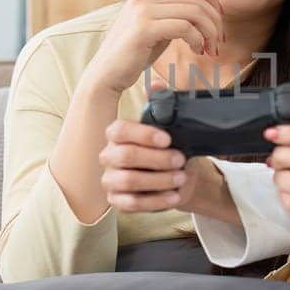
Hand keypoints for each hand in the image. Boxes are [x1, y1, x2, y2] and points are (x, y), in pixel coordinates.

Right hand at [87, 0, 225, 95]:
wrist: (107, 74)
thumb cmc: (135, 52)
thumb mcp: (157, 24)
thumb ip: (174, 11)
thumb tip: (207, 8)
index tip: (218, 19)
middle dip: (215, 19)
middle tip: (218, 41)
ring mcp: (143, 9)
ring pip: (194, 11)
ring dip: (209, 32)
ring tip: (209, 49)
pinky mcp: (144, 28)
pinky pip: (185, 27)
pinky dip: (198, 39)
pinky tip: (197, 50)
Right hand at [97, 116, 219, 214]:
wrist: (178, 176)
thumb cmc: (169, 148)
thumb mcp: (169, 125)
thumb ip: (161, 104)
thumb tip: (157, 84)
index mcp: (116, 134)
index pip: (120, 130)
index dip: (144, 134)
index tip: (168, 139)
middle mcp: (108, 156)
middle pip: (125, 156)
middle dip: (157, 159)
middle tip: (179, 159)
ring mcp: (110, 180)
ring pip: (128, 181)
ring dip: (159, 180)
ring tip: (181, 177)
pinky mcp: (117, 202)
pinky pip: (132, 204)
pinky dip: (157, 201)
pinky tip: (174, 195)